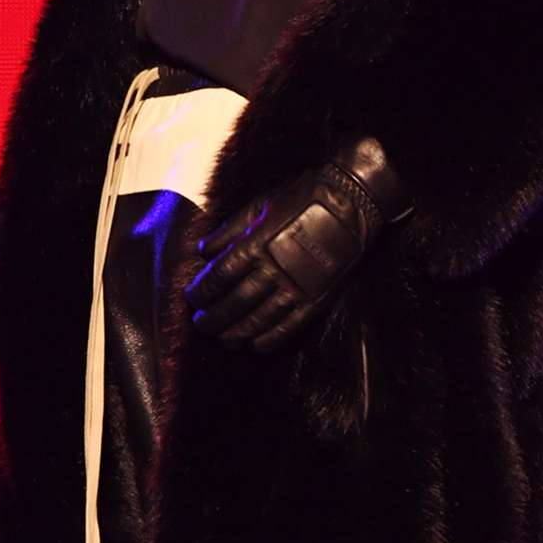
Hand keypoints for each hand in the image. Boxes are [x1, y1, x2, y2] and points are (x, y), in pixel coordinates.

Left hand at [185, 134, 411, 352]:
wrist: (350, 203)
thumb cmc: (302, 198)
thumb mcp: (260, 205)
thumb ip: (230, 229)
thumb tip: (203, 250)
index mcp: (256, 245)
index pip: (218, 277)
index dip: (201, 292)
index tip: (191, 298)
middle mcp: (272, 270)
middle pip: (233, 304)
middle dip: (213, 318)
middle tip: (201, 324)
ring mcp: (295, 288)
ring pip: (257, 321)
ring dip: (235, 333)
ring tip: (222, 338)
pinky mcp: (315, 300)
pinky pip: (288, 327)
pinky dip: (268, 339)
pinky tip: (255, 344)